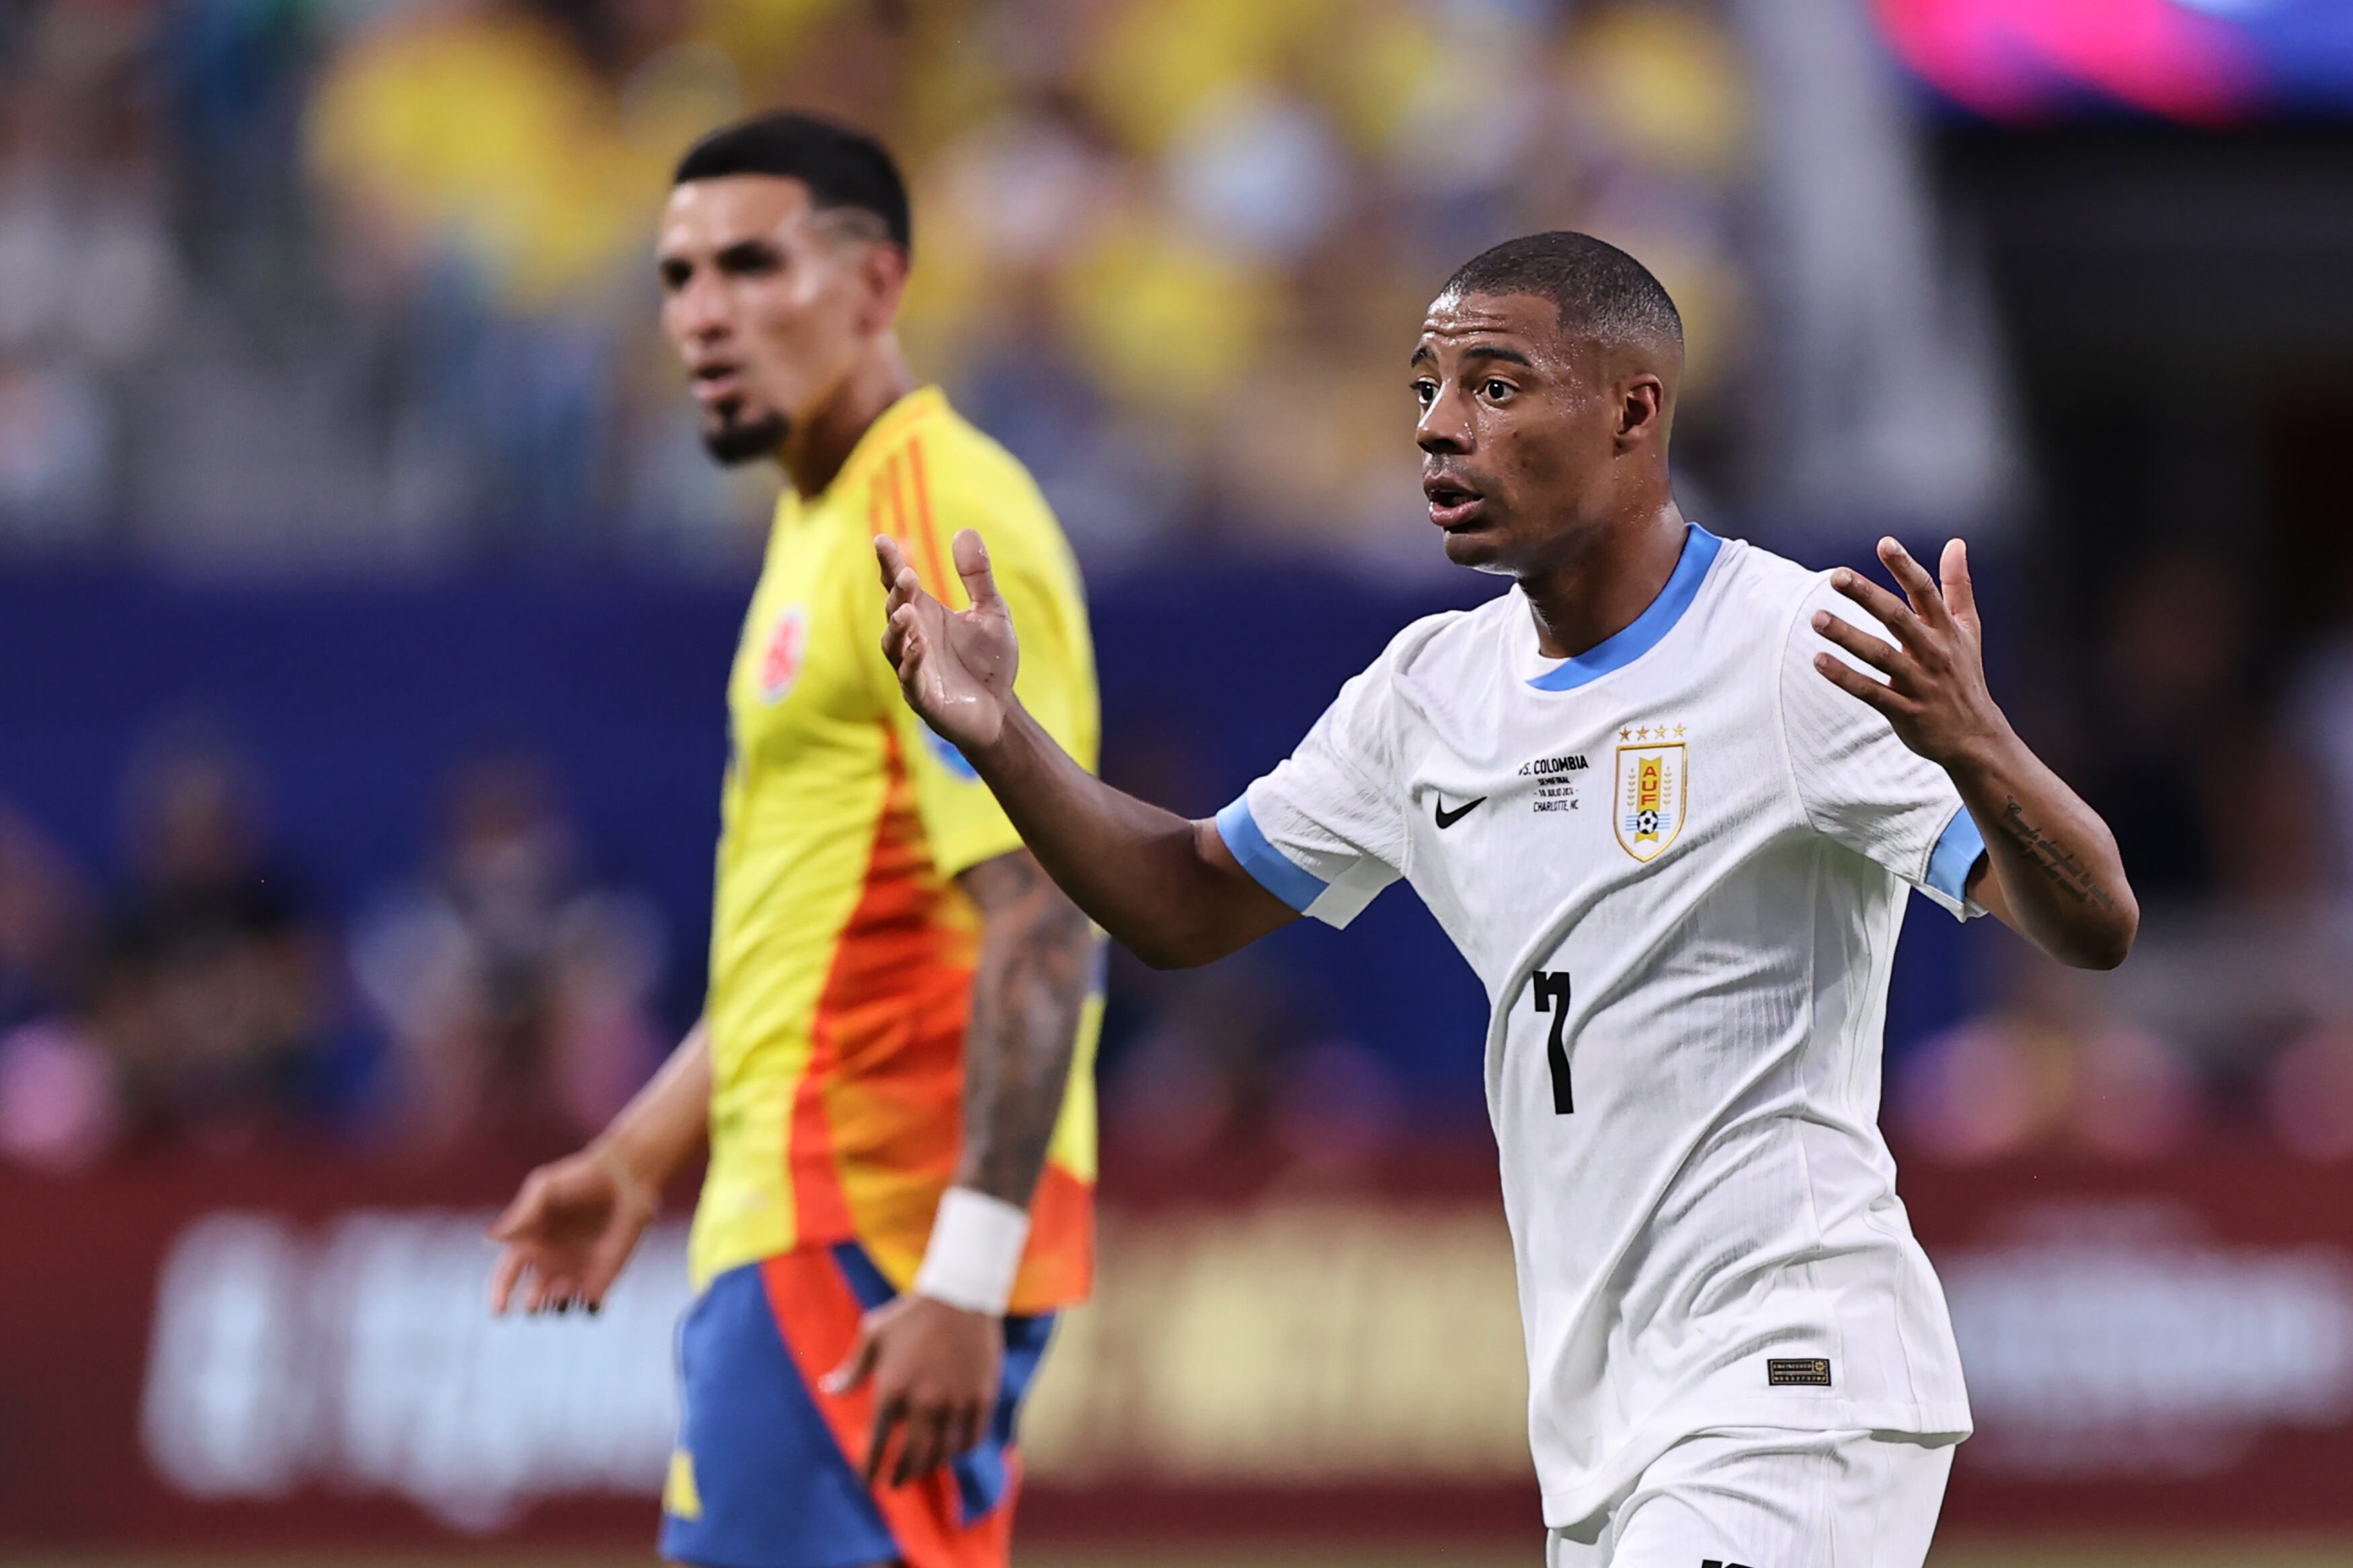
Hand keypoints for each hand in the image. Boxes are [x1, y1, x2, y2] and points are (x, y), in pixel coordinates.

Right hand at [486, 1141, 657, 1314]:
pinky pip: (591, 1307)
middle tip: (537, 1297)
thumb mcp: (544, 1191)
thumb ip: (521, 1216)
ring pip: (559, 1306)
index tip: (500, 1311)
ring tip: (565, 1286)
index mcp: (529, 1245)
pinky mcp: (603, 1277)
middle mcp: (549, 1264)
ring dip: (558, 1305)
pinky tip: (589, 1296)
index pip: (505, 1278)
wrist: (623, 1178)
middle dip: (533, 1305)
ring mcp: (576, 1272)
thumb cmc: (580, 1179)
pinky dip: (588, 1309)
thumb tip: (489, 1239)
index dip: (499, 1296)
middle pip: (533, 1300)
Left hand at [824, 1293, 1001, 1487]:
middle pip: (910, 1457)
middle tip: (894, 1484)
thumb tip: (829, 1391)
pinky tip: (953, 1450)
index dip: (869, 1469)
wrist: (960, 1294)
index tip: (866, 1482)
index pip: (877, 1444)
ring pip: (941, 1453)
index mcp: (892, 1389)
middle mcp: (923, 1402)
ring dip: (928, 1467)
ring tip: (921, 1470)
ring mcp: (954, 1402)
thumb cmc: (911, 1314)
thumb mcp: (873, 1333)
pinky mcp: (981, 1398)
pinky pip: (971, 1438)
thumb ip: (852, 1368)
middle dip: (899, 1477)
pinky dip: (961, 1451)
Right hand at [877, 529, 1018, 752]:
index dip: (889, 564)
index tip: (882, 540)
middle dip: (898, 594)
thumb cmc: (989, 661)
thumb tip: (965, 530)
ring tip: (906, 611)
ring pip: (894, 645)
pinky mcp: (922, 696)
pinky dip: (911, 662)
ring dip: (898, 628)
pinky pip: (910, 678)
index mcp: (925, 614)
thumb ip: (977, 575)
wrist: (1000, 710)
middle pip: (894, 611)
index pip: (899, 585)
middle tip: (906, 576)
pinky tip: (918, 646)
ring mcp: (914, 668)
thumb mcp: (991, 611)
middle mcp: (913, 638)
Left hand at [1812, 537, 2009, 768]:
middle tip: (1837, 576)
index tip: (1884, 543)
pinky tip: (1819, 661)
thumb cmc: (1964, 674)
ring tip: (1817, 618)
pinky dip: (1845, 678)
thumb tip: (1955, 543)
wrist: (1976, 736)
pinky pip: (1871, 692)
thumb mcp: (1968, 628)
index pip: (1926, 592)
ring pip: (1881, 655)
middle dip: (1868, 596)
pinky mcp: (1905, 711)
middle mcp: (1934, 652)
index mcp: (1947, 630)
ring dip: (1848, 636)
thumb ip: (1958, 585)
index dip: (1906, 567)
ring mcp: (1920, 683)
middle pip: (1898, 618)